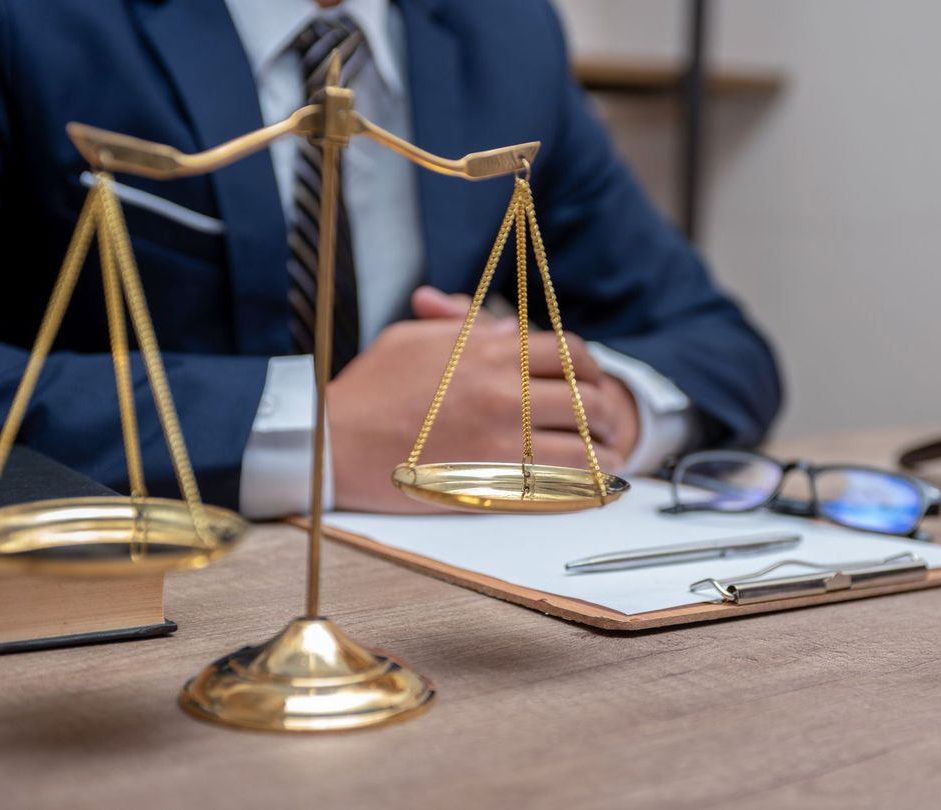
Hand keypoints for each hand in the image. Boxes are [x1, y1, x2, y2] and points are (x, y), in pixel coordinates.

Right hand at [327, 287, 639, 512]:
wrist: (333, 442)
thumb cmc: (368, 390)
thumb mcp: (414, 339)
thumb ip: (463, 326)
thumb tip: (498, 323)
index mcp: (488, 350)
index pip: (566, 351)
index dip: (588, 366)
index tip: (589, 379)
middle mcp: (504, 391)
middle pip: (586, 397)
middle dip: (604, 410)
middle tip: (606, 423)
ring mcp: (502, 439)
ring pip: (582, 444)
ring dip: (602, 451)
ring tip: (608, 456)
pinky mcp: (493, 482)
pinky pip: (559, 486)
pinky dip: (582, 486)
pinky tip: (591, 488)